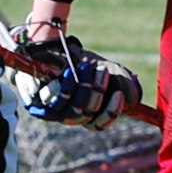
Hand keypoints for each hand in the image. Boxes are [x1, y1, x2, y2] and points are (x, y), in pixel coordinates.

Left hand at [5, 26, 140, 129]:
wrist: (57, 48)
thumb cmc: (84, 62)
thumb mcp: (111, 71)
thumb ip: (127, 85)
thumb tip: (134, 101)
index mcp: (87, 114)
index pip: (99, 125)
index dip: (111, 113)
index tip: (119, 94)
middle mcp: (69, 116)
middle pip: (86, 117)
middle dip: (97, 94)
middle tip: (103, 72)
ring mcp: (52, 111)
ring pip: (72, 109)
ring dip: (83, 87)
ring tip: (87, 67)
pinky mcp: (37, 102)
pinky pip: (55, 100)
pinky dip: (66, 84)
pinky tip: (70, 71)